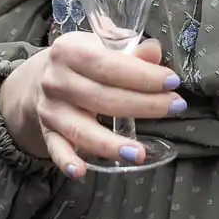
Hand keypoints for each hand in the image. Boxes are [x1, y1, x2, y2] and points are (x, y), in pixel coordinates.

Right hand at [0, 33, 184, 175]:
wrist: (43, 77)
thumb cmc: (84, 60)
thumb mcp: (101, 46)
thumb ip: (129, 50)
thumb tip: (154, 51)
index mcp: (69, 50)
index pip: (108, 64)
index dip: (142, 75)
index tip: (172, 82)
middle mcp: (56, 80)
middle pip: (101, 98)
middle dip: (143, 105)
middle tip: (175, 107)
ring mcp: (51, 109)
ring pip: (81, 129)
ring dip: (110, 144)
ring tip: (139, 153)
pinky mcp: (47, 132)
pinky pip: (56, 149)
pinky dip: (66, 161)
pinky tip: (81, 172)